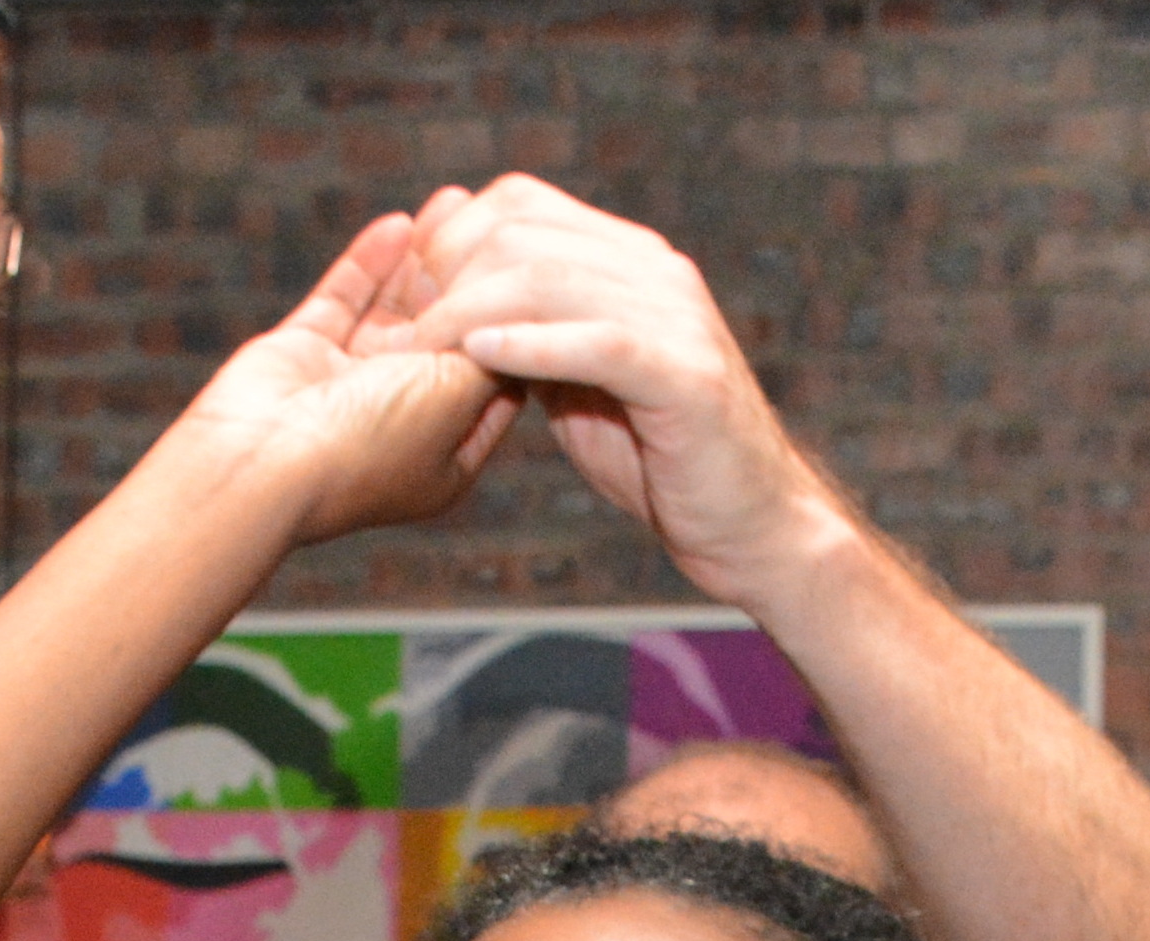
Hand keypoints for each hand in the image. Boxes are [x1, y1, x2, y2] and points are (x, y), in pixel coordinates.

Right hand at [183, 211, 520, 548]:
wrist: (266, 459)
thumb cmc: (369, 441)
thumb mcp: (455, 395)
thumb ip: (488, 347)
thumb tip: (519, 306)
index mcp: (445, 457)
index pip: (496, 386)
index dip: (519, 333)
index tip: (544, 280)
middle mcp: (400, 424)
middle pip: (447, 343)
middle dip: (472, 284)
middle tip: (502, 225)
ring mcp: (350, 388)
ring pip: (397, 314)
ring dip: (425, 262)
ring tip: (458, 202)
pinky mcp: (305, 353)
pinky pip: (346, 299)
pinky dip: (371, 262)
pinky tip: (398, 223)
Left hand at [365, 176, 833, 600]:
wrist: (752, 527)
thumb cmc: (666, 467)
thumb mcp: (584, 391)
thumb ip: (538, 342)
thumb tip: (467, 316)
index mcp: (630, 261)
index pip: (521, 203)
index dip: (449, 238)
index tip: (403, 294)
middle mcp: (654, 271)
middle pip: (523, 231)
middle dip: (446, 275)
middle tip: (398, 329)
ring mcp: (674, 317)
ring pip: (549, 279)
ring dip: (469, 313)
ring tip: (420, 354)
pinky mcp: (685, 375)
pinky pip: (598, 341)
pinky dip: (531, 344)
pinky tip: (480, 359)